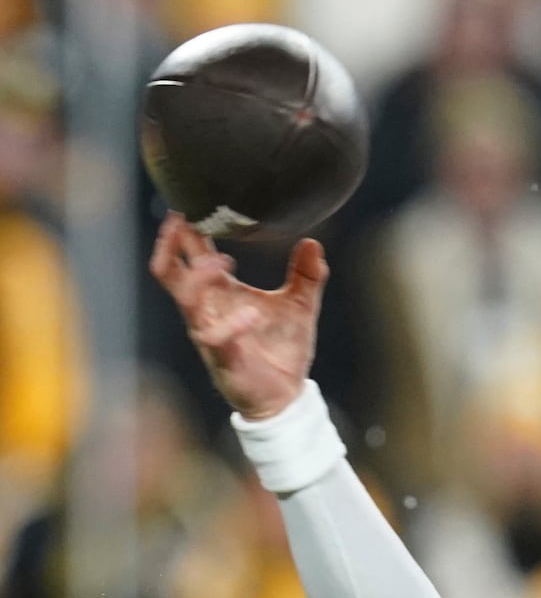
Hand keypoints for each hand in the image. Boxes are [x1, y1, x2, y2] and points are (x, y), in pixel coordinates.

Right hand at [149, 212, 326, 418]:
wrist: (288, 398)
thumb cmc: (283, 350)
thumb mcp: (300, 307)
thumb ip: (306, 276)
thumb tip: (314, 243)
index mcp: (220, 291)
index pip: (190, 252)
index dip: (185, 227)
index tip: (190, 199)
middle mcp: (207, 308)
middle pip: (169, 270)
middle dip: (170, 243)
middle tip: (181, 217)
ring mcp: (210, 332)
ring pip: (185, 298)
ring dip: (198, 276)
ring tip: (221, 261)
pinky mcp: (223, 358)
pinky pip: (215, 337)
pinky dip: (232, 324)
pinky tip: (252, 314)